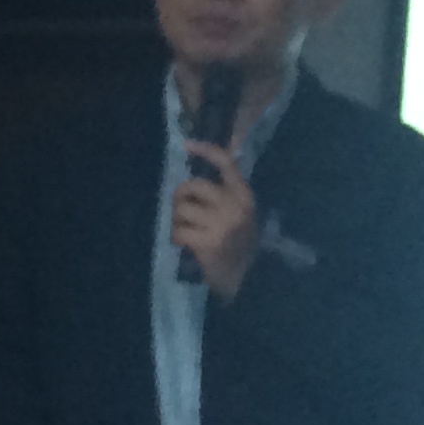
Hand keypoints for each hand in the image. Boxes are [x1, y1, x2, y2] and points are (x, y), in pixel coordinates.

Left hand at [172, 139, 262, 299]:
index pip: (226, 164)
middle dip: (179, 197)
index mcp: (243, 195)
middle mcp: (235, 205)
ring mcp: (223, 223)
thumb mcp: (238, 215)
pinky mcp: (209, 241)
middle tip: (181, 212)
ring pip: (181, 208)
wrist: (247, 279)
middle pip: (192, 185)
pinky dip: (176, 238)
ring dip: (176, 221)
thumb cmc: (236, 244)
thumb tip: (191, 180)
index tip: (186, 145)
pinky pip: (178, 231)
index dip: (206, 150)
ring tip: (187, 232)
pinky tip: (185, 245)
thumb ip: (222, 196)